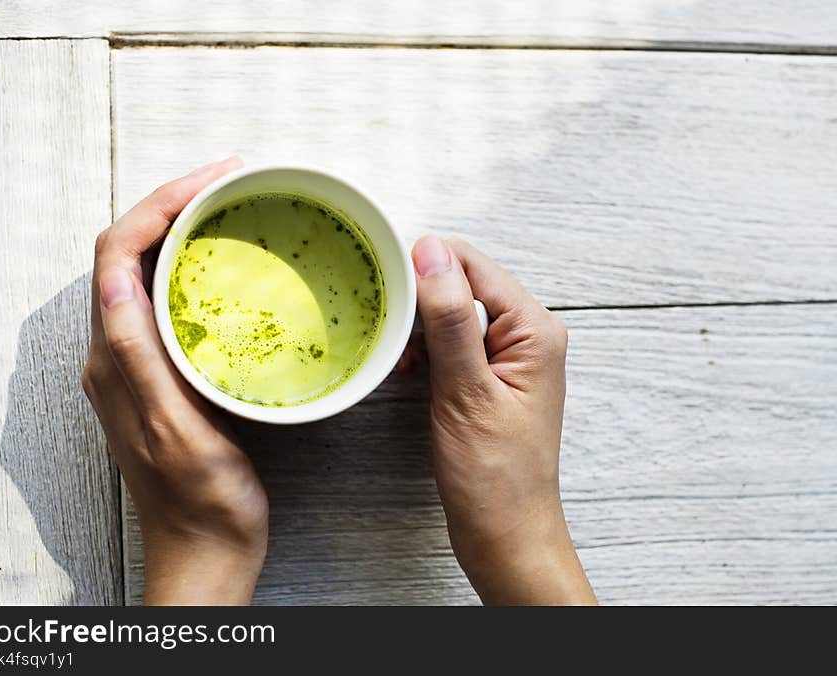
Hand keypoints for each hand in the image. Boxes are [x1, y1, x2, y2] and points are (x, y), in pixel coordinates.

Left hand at [82, 157, 268, 604]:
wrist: (206, 545)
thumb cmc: (200, 499)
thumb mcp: (175, 431)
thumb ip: (140, 358)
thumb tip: (116, 281)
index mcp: (113, 359)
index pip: (117, 253)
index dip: (159, 204)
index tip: (214, 179)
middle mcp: (116, 352)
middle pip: (128, 251)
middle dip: (172, 202)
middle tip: (230, 179)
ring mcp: (138, 361)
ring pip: (147, 270)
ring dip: (182, 228)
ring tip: (231, 205)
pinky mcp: (163, 372)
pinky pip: (169, 299)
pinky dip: (196, 265)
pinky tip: (230, 264)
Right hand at [407, 235, 594, 604]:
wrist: (506, 535)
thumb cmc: (494, 477)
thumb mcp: (466, 392)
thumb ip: (450, 319)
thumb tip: (431, 253)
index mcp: (534, 329)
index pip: (473, 263)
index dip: (425, 265)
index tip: (384, 282)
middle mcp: (528, 335)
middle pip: (463, 283)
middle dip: (421, 299)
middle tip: (389, 328)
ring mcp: (509, 357)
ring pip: (454, 312)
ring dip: (421, 326)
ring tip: (402, 357)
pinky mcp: (490, 377)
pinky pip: (454, 341)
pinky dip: (427, 348)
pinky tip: (410, 368)